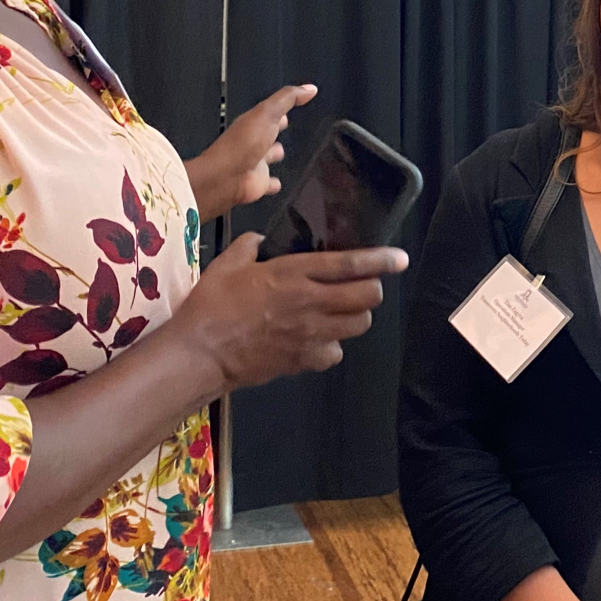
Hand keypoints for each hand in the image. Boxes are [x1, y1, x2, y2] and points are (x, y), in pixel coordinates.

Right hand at [166, 231, 407, 389]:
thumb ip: (249, 247)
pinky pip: (336, 353)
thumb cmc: (210, 305)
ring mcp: (311, 334)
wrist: (200, 354)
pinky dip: (333, 346)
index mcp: (293, 273)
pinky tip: (318, 340)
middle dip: (372, 289)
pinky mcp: (305, 360)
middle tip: (362, 286)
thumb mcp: (227, 265)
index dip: (380, 261)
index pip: (349, 265)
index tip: (400, 258)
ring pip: (358, 325)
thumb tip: (259, 240)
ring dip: (356, 316)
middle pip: (367, 297)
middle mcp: (310, 302)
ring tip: (342, 311)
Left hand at [184, 84, 315, 222]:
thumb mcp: (268, 113)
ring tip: (282, 152)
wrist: (226, 177)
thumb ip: (288, 99)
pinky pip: (268, 182)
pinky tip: (277, 184)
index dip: (281, 107)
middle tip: (287, 126)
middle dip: (276, 130)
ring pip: (267, 157)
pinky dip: (273, 183)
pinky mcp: (258, 182)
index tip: (294, 102)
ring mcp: (255, 163)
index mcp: (254, 123)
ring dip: (274, 154)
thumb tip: (309, 88)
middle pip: (267, 133)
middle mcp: (253, 142)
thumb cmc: (242, 144)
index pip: (270, 112)